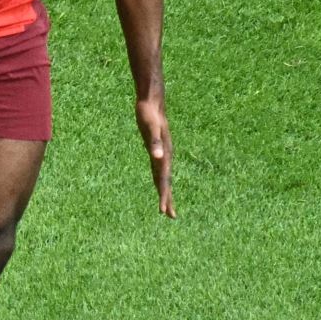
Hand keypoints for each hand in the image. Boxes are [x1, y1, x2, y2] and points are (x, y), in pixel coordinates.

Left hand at [135, 96, 175, 217]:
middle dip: (168, 199)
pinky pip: (159, 168)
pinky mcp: (157, 149)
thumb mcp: (150, 128)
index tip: (164, 211)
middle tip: (171, 216)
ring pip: (163, 177)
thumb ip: (155, 143)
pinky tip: (159, 182)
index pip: (164, 180)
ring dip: (165, 191)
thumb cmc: (149, 115)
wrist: (152, 102)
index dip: (164, 196)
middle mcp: (165, 156)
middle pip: (166, 182)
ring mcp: (162, 153)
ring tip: (166, 206)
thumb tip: (159, 157)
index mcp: (164, 155)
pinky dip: (159, 179)